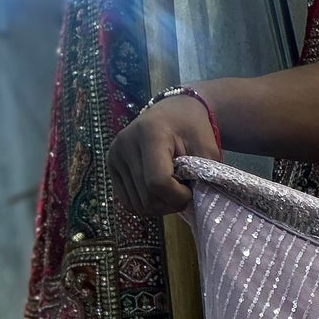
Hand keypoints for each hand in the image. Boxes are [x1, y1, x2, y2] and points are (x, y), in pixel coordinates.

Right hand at [107, 94, 219, 217]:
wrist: (174, 112)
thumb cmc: (193, 130)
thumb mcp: (207, 149)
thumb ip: (203, 176)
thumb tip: (196, 204)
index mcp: (149, 133)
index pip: (158, 183)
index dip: (178, 197)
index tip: (190, 189)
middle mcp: (125, 143)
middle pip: (147, 198)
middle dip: (171, 203)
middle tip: (183, 191)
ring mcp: (115, 154)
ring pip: (137, 205)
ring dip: (160, 206)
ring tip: (171, 190)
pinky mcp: (111, 164)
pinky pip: (128, 202)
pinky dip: (146, 205)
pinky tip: (158, 194)